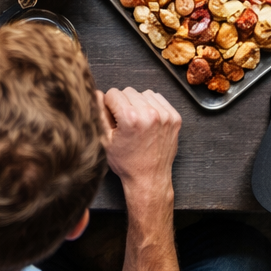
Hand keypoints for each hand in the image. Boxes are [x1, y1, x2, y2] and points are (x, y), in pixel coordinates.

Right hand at [99, 87, 180, 202]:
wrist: (149, 178)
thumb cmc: (127, 163)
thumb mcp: (106, 140)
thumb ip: (99, 113)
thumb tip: (96, 93)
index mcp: (131, 118)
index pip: (112, 93)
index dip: (109, 105)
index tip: (113, 118)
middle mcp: (150, 114)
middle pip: (128, 91)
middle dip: (123, 103)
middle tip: (125, 122)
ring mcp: (164, 115)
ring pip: (144, 93)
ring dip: (138, 103)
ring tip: (138, 121)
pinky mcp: (174, 118)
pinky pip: (158, 98)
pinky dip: (152, 106)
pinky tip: (148, 120)